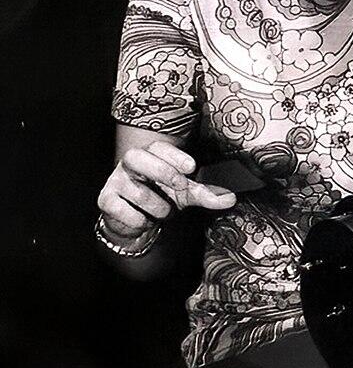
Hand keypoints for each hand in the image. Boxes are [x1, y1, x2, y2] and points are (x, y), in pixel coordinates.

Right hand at [97, 141, 236, 240]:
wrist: (137, 219)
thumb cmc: (162, 196)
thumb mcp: (186, 194)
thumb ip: (207, 194)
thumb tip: (231, 198)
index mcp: (152, 155)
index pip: (159, 147)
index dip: (174, 156)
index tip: (191, 167)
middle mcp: (131, 163)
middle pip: (137, 157)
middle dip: (161, 170)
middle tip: (180, 186)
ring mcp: (115, 180)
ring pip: (135, 190)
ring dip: (156, 205)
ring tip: (162, 212)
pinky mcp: (105, 199)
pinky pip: (121, 209)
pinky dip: (138, 219)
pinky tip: (143, 219)